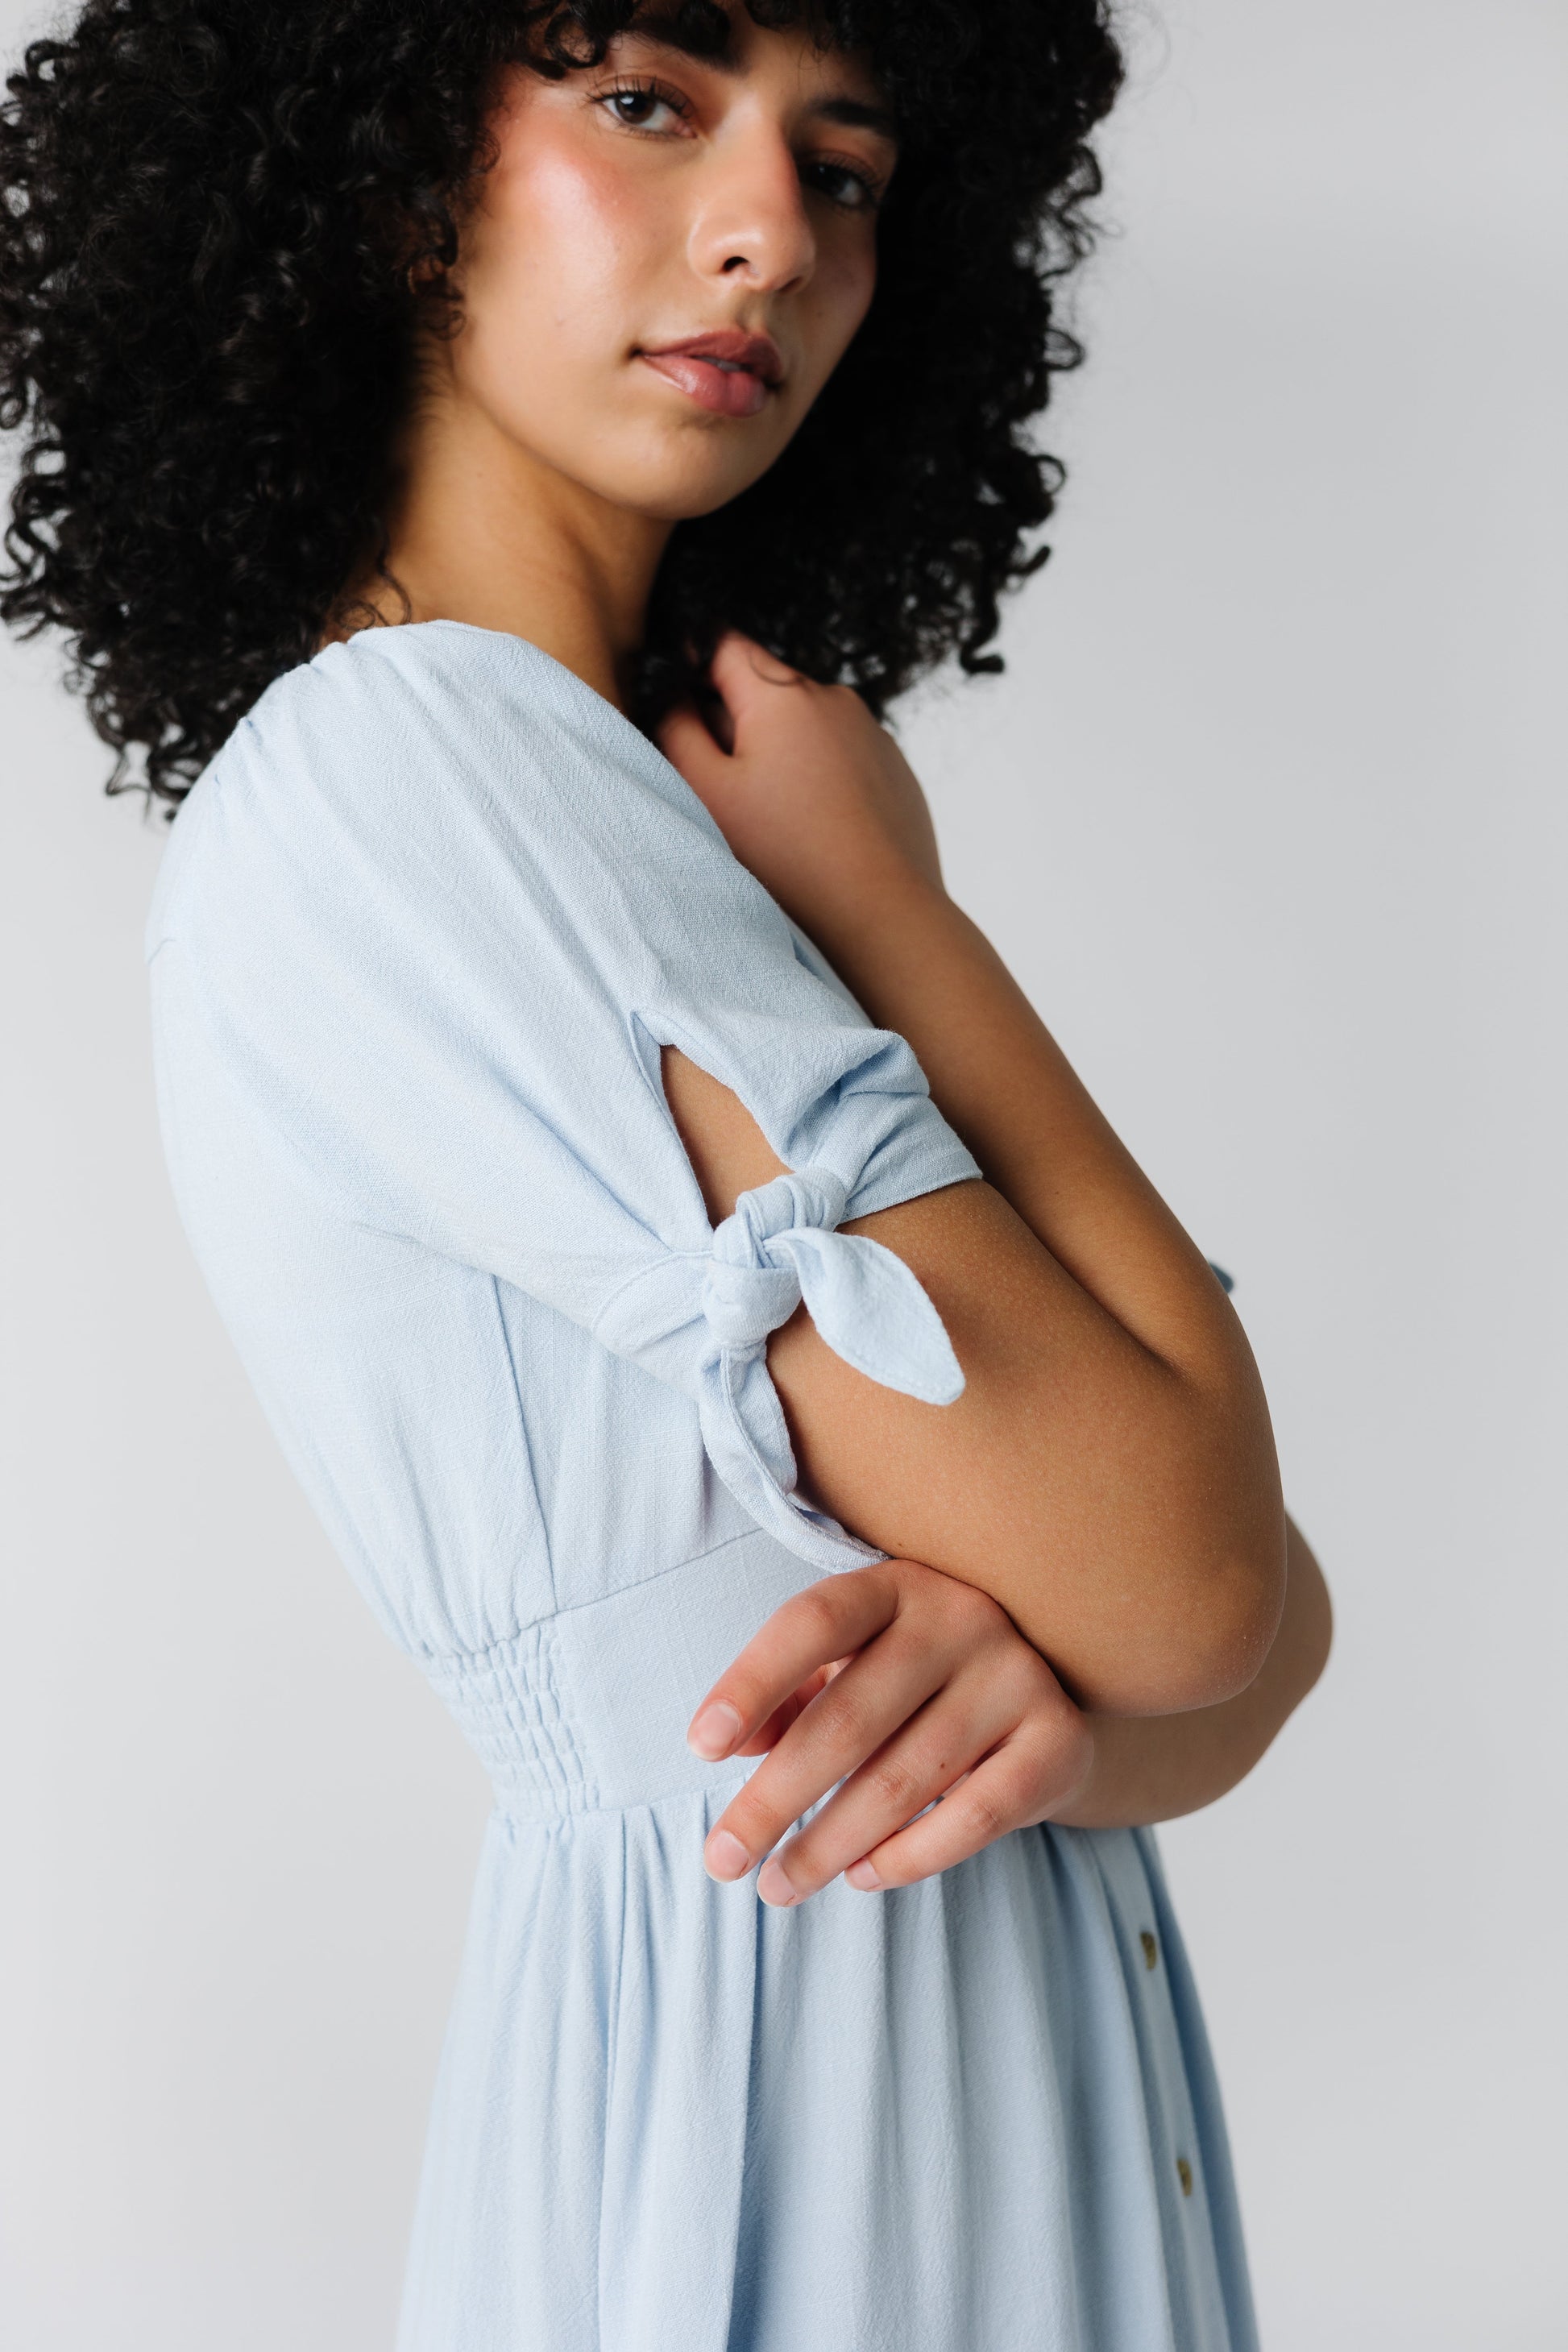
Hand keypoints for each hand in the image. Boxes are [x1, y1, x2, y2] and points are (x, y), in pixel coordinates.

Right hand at [657, 633, 945, 944]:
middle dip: (736, 723)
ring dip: (779, 753)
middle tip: (725, 788)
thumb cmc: (788, 857)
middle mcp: (833, 698)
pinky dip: (819, 780)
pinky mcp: (893, 769)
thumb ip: (677, 728)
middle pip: (765, 688)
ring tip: (775, 819)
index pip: (724, 644)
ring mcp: (871, 732)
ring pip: (804, 725)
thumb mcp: (707, 790)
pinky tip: (813, 830)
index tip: (680, 705)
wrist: (881, 911)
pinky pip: (841, 757)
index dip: (692, 665)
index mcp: (782, 694)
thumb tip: (674, 694)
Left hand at [685, 1558, 1092, 1904]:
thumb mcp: (852, 1667)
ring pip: (902, 1782)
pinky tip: (860, 1876)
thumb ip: (792, 1697)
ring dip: (827, 1845)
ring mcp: (1016, 1676)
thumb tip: (736, 1744)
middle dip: (773, 1800)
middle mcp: (960, 1617)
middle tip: (722, 1860)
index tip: (700, 1748)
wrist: (1051, 1691)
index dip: (752, 1682)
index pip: (813, 1623)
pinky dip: (907, 1857)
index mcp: (895, 1586)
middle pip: (848, 1719)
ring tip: (778, 1884)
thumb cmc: (916, 1681)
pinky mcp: (1058, 1740)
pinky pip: (973, 1816)